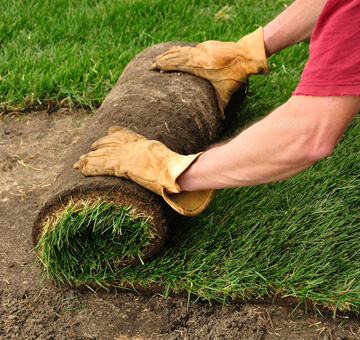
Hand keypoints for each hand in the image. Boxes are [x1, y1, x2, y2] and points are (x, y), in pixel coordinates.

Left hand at [74, 127, 214, 215]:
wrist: (174, 171)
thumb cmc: (176, 169)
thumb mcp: (170, 161)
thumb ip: (165, 161)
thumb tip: (175, 169)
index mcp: (143, 144)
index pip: (126, 135)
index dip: (115, 134)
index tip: (109, 131)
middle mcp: (132, 147)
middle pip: (110, 144)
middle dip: (99, 146)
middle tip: (90, 148)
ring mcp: (125, 155)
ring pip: (102, 155)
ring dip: (89, 159)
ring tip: (77, 162)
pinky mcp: (120, 166)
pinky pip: (101, 167)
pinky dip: (90, 168)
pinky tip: (81, 169)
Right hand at [151, 27, 268, 118]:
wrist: (247, 55)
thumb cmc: (235, 75)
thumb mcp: (226, 93)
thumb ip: (221, 107)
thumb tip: (221, 121)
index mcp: (197, 67)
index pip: (175, 64)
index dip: (163, 65)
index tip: (153, 68)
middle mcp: (197, 56)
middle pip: (174, 56)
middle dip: (161, 59)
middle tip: (151, 64)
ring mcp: (202, 48)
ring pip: (181, 50)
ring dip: (169, 53)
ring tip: (159, 56)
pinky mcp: (207, 45)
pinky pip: (190, 48)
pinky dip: (181, 51)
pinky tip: (176, 51)